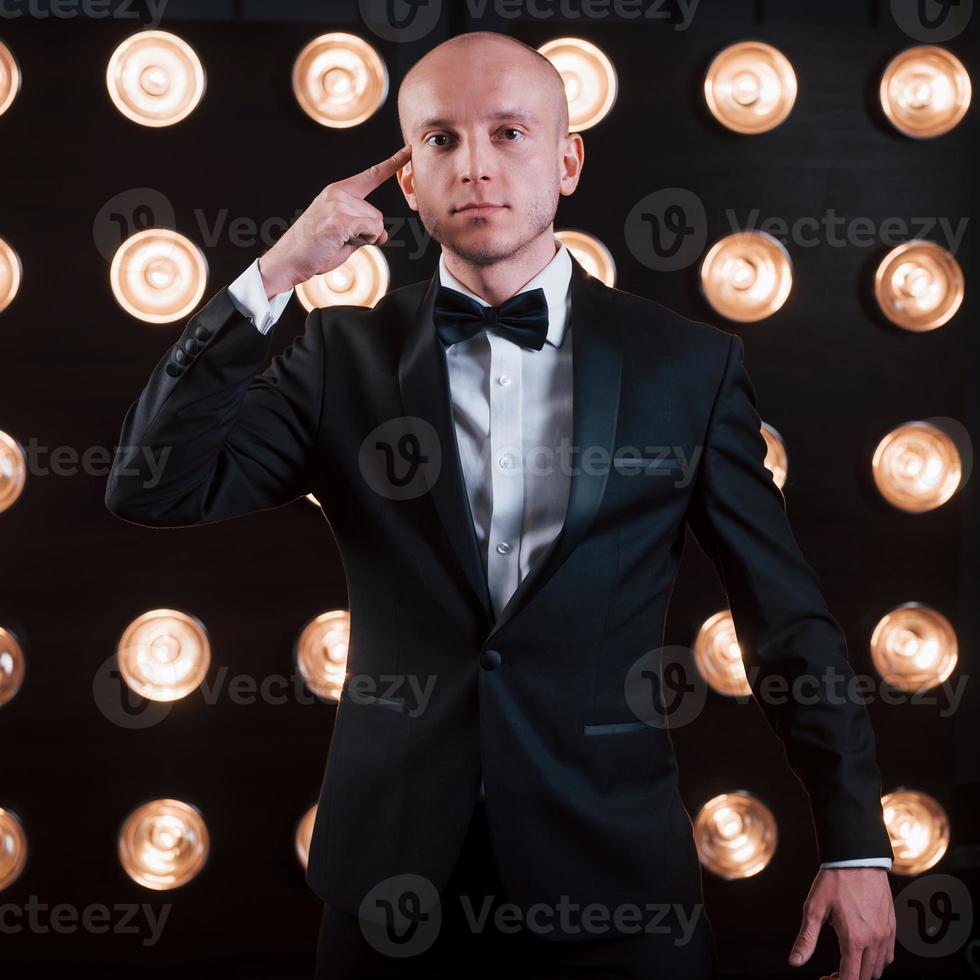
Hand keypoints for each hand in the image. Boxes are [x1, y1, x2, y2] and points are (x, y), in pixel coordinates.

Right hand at [258, 143, 411, 298]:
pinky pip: (371, 230)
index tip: (409, 150)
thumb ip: (364, 228)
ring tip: (338, 241)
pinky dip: (363, 241)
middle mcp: (338, 194)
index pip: (371, 175)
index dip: (392, 163)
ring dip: (364, 239)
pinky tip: (339, 241)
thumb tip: (383, 233)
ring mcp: (337, 204)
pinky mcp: (339, 219)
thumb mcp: (344, 234)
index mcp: (338, 192)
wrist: (290, 260)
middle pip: (378, 215)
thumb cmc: (316, 249)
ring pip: (376, 223)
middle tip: (341, 239)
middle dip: (367, 234)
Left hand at [789, 867, 894, 979]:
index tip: (825, 979)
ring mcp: (885, 934)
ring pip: (878, 969)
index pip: (850, 977)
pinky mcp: (891, 927)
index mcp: (854, 939)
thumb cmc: (834, 881)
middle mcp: (874, 940)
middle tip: (832, 973)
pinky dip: (877, 962)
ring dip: (862, 972)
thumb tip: (794, 962)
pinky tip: (862, 954)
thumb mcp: (814, 908)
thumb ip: (806, 938)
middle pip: (865, 977)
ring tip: (845, 963)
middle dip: (848, 978)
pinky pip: (888, 956)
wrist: (858, 858)